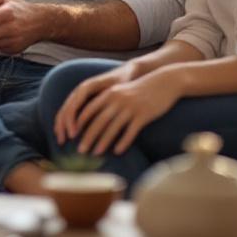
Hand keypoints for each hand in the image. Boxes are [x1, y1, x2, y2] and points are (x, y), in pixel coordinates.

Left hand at [61, 67, 184, 155]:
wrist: (164, 82)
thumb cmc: (140, 90)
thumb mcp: (121, 92)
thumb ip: (108, 102)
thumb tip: (94, 120)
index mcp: (109, 94)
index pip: (89, 110)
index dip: (78, 123)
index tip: (71, 136)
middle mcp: (117, 100)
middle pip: (98, 121)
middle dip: (88, 136)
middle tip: (80, 150)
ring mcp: (131, 107)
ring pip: (113, 128)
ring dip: (103, 142)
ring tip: (96, 153)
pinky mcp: (143, 115)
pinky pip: (131, 131)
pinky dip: (123, 142)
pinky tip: (118, 151)